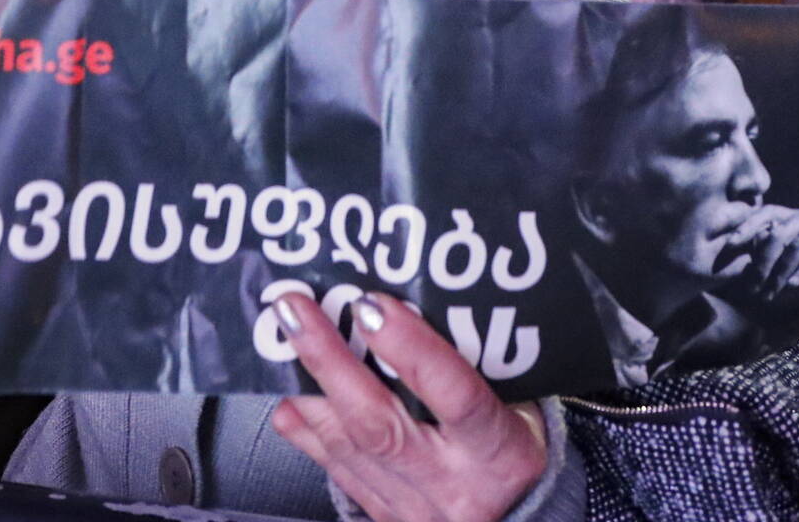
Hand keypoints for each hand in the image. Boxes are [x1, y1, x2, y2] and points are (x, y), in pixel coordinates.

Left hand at [271, 293, 546, 521]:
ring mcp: (417, 509)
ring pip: (349, 449)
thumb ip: (472, 362)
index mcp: (500, 452)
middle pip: (380, 424)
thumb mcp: (520, 406)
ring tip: (275, 340)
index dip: (411, 349)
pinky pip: (340, 474)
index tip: (371, 304)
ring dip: (307, 389)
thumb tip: (410, 298)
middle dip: (328, 360)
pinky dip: (307, 432)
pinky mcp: (389, 519)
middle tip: (294, 310)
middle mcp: (454, 486)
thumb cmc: (522, 452)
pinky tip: (284, 399)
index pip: (454, 396)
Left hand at [724, 203, 798, 300]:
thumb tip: (733, 246)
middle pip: (780, 229)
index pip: (764, 213)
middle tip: (754, 283)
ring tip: (773, 288)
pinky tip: (793, 283)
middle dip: (765, 258)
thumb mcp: (787, 257)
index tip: (728, 245)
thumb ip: (765, 249)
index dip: (746, 227)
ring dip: (784, 267)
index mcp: (794, 212)